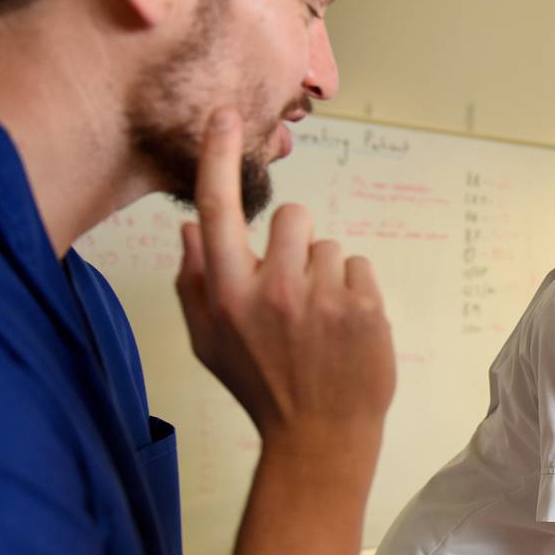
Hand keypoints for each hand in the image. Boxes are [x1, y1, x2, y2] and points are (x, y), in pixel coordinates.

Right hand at [176, 109, 394, 446]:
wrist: (320, 437)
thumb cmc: (260, 387)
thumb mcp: (209, 341)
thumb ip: (193, 281)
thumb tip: (189, 226)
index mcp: (227, 296)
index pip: (218, 211)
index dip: (219, 158)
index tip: (225, 117)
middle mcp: (273, 291)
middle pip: (292, 216)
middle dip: (294, 242)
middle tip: (293, 288)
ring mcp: (322, 299)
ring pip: (328, 244)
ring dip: (325, 273)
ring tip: (320, 319)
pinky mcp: (365, 308)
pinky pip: (359, 266)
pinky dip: (354, 290)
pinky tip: (345, 327)